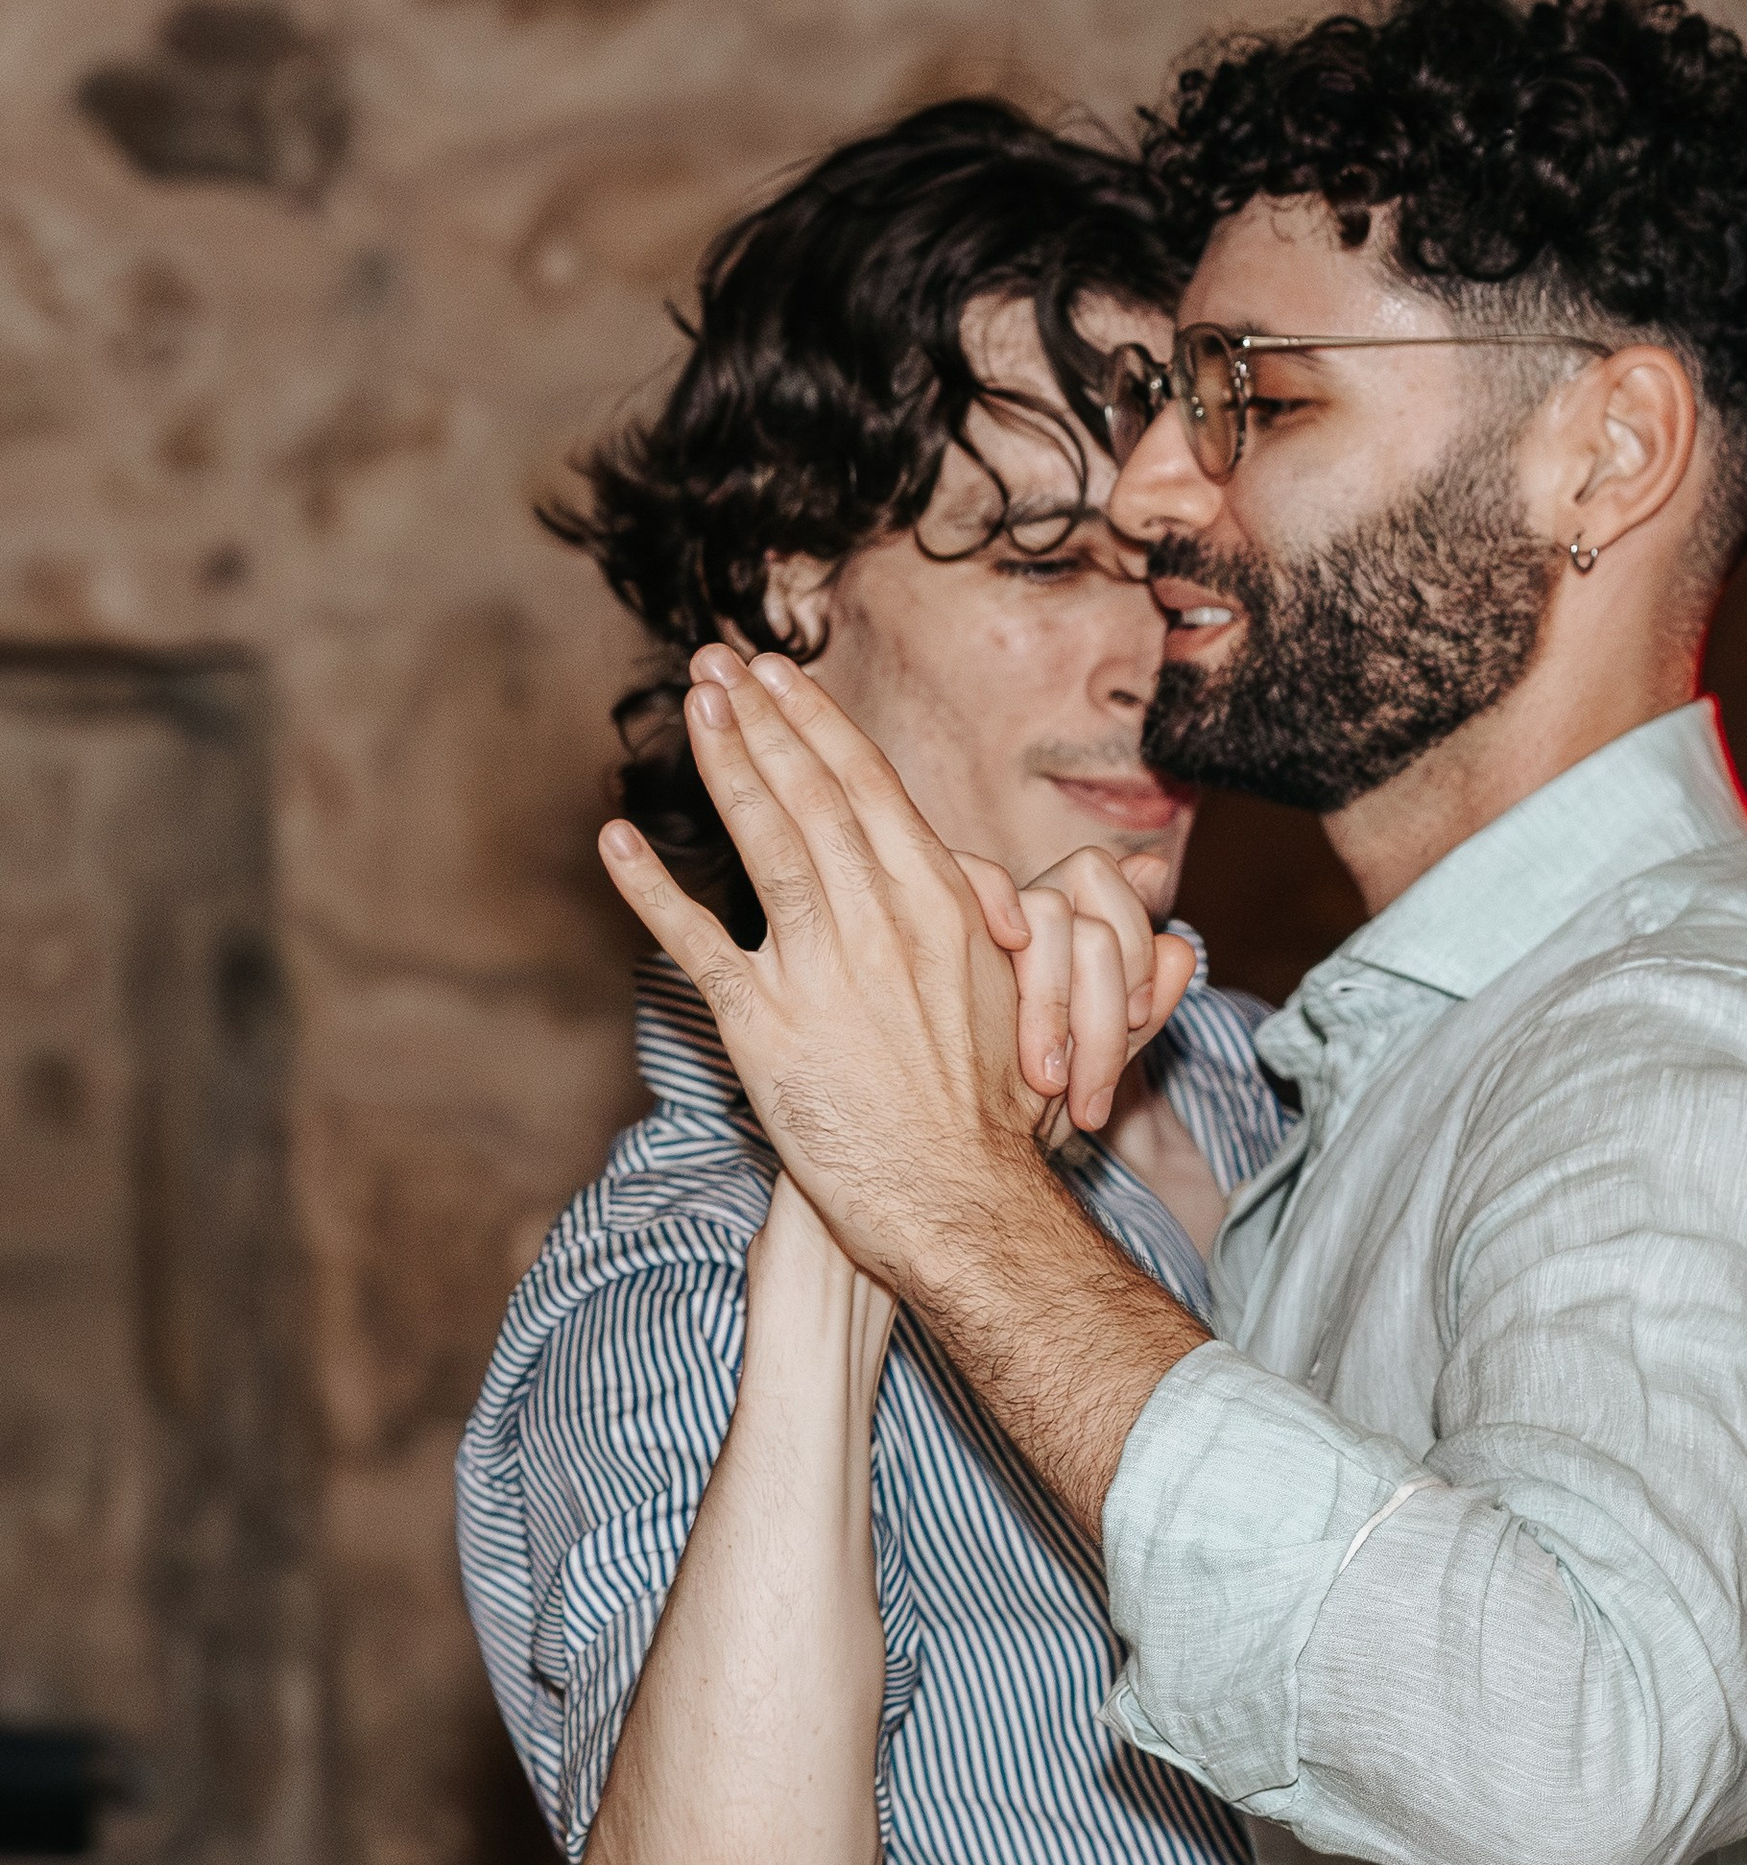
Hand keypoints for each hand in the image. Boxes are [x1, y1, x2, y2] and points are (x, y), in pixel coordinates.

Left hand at [595, 652, 1193, 1299]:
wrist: (967, 1204)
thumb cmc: (997, 1116)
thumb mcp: (1009, 993)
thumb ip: (964, 920)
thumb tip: (944, 874)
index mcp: (943, 906)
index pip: (870, 787)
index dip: (818, 722)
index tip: (780, 674)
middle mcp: (882, 921)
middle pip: (811, 793)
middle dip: (761, 717)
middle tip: (716, 660)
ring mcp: (823, 971)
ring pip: (763, 841)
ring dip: (721, 763)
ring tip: (691, 705)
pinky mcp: (767, 1029)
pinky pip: (698, 942)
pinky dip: (652, 888)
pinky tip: (618, 839)